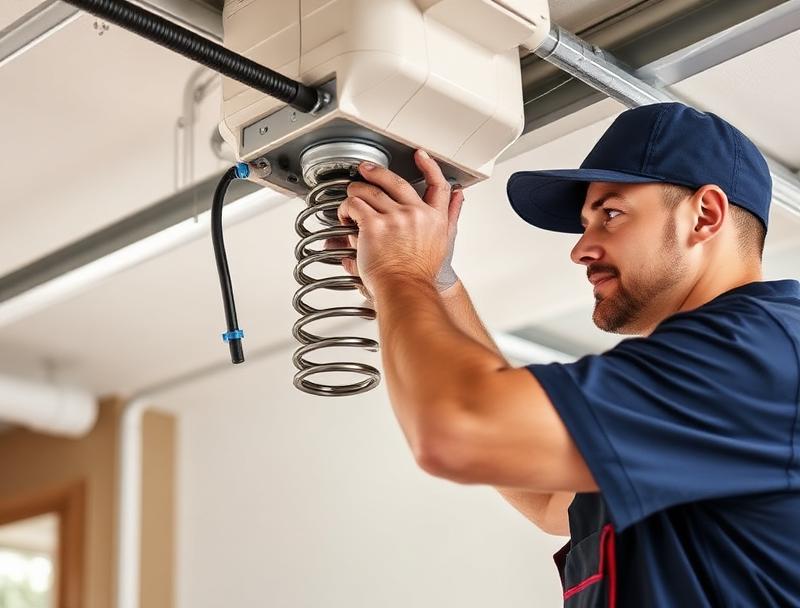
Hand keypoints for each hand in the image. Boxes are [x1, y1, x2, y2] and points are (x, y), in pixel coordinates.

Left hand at [327, 149, 463, 301]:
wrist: (406, 290)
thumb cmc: (420, 274)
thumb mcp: (444, 242)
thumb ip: (452, 215)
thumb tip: (460, 195)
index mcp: (435, 218)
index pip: (437, 184)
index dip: (429, 166)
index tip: (420, 155)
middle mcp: (417, 214)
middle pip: (395, 182)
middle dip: (377, 172)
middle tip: (365, 170)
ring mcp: (396, 218)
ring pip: (370, 191)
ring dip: (356, 193)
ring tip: (349, 203)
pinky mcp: (375, 225)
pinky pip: (355, 205)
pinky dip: (346, 209)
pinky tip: (345, 217)